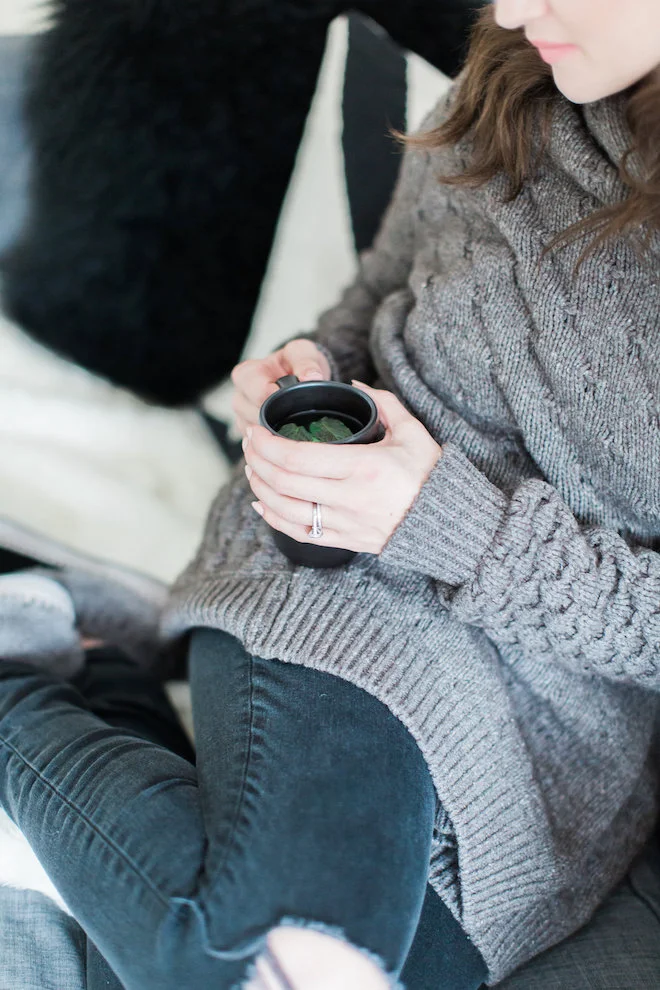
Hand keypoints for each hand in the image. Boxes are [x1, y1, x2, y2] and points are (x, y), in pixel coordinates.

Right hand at [231, 339, 330, 437]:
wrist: (296, 376)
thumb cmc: (294, 363)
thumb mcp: (302, 353)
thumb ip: (306, 362)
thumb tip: (312, 376)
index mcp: (246, 375)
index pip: (257, 394)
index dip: (278, 398)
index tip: (292, 398)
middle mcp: (240, 397)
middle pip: (256, 416)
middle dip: (279, 415)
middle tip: (296, 410)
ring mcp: (243, 418)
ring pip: (258, 433)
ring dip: (278, 428)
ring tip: (293, 418)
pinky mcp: (251, 434)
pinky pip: (262, 443)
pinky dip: (277, 439)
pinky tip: (288, 429)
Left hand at [243, 383, 441, 554]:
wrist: (448, 525)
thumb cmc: (430, 476)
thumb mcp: (413, 433)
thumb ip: (383, 403)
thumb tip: (354, 383)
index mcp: (363, 467)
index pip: (298, 457)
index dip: (267, 444)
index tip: (256, 431)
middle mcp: (349, 498)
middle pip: (284, 481)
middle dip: (257, 460)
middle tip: (249, 443)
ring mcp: (344, 523)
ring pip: (285, 509)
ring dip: (260, 487)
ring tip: (251, 468)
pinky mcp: (344, 540)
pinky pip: (299, 532)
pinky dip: (274, 517)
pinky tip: (261, 501)